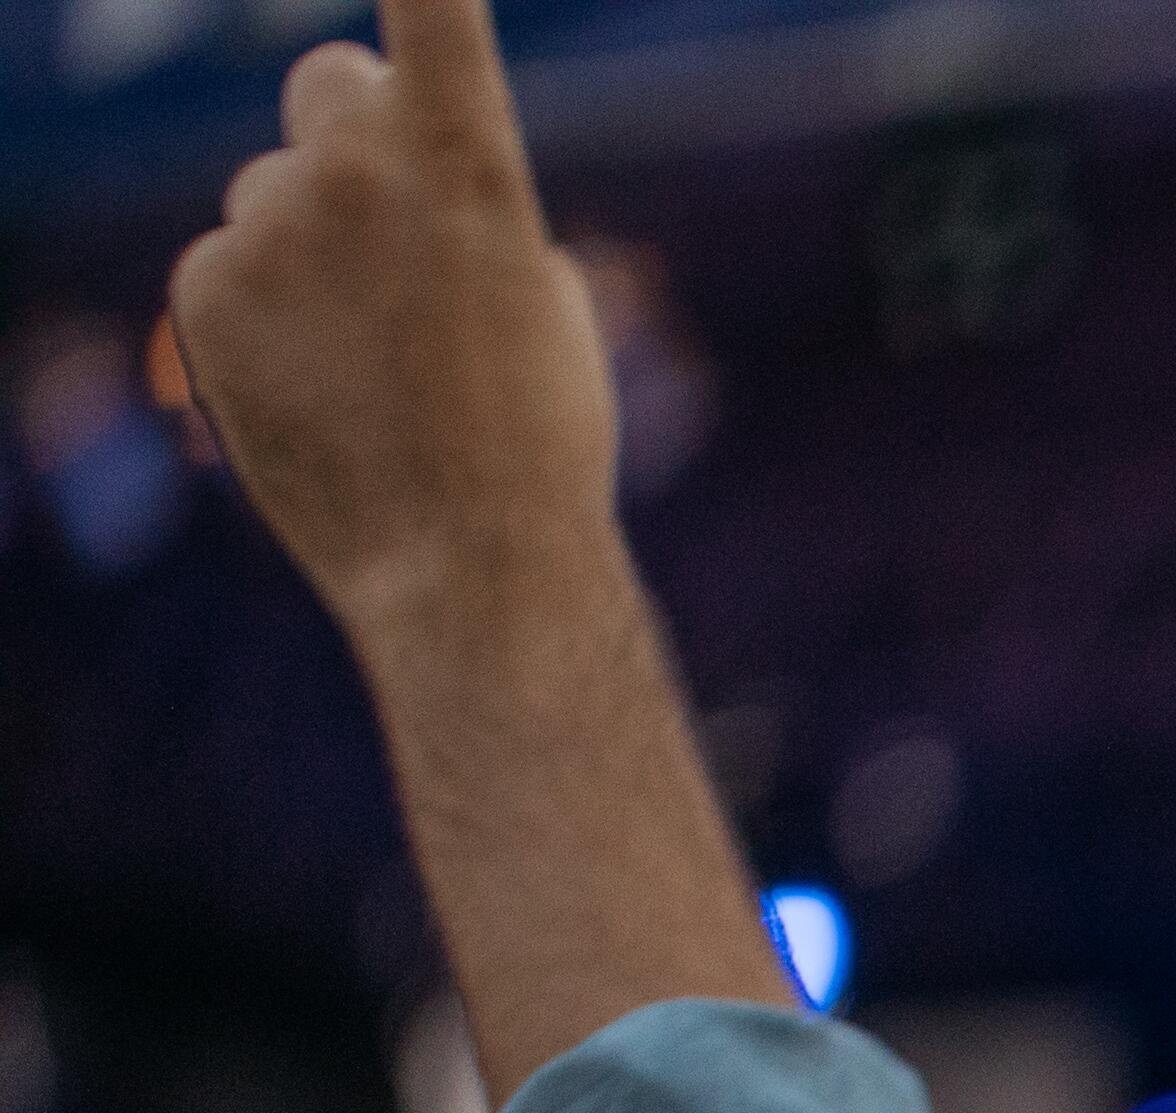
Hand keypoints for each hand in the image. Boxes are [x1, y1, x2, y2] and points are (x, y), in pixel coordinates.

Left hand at [162, 0, 614, 649]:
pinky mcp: (205, 287)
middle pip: (329, 81)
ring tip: (369, 364)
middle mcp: (355, 169)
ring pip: (276, 194)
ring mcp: (268, 225)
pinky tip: (320, 391)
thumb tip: (409, 194)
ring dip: (309, 251)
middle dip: (354, 130)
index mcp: (467, 164)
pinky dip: (265, 320)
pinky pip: (231, 268)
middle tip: (389, 223)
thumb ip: (469, 213)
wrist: (468, 569)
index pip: (431, 9)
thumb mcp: (544, 304)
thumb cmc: (537, 445)